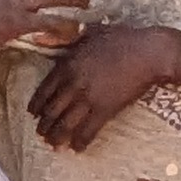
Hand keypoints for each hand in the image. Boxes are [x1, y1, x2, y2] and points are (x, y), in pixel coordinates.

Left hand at [25, 24, 170, 151]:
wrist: (148, 53)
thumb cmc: (122, 39)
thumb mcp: (91, 32)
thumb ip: (70, 37)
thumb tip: (50, 34)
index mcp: (67, 65)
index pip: (44, 90)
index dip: (37, 104)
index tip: (33, 113)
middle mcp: (73, 84)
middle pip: (52, 111)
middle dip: (44, 125)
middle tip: (41, 133)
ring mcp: (88, 99)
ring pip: (65, 124)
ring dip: (57, 137)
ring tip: (54, 145)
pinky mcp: (105, 110)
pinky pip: (88, 131)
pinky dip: (81, 141)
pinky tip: (78, 149)